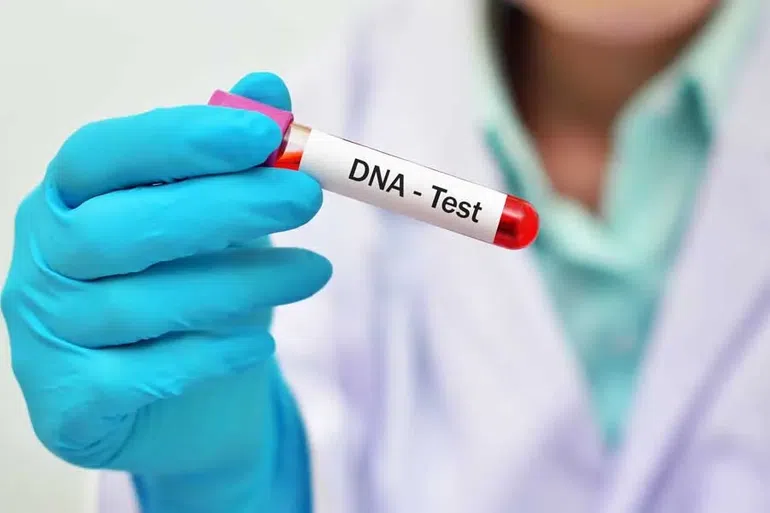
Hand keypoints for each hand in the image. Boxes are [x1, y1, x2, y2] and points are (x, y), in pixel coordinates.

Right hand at [1, 73, 329, 484]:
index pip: (103, 155)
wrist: (180, 401)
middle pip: (117, 229)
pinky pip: (143, 376)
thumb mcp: (221, 220)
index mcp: (69, 199)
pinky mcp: (71, 404)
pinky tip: (260, 343)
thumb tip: (270, 88)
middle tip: (307, 198)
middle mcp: (43, 262)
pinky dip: (211, 355)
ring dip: (242, 285)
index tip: (265, 134)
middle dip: (223, 208)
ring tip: (314, 272)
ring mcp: (46, 337)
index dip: (179, 140)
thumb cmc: (195, 288)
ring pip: (141, 306)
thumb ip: (236, 159)